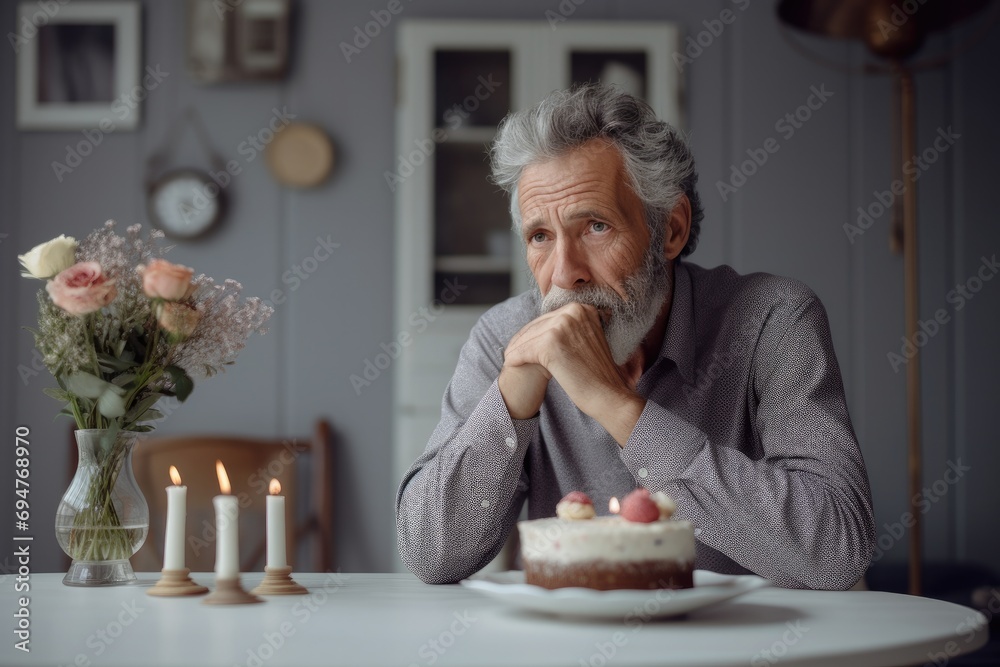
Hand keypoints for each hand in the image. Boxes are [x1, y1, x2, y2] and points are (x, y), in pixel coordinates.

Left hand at [498, 303, 645, 444]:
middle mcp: (574, 312)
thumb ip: (571, 330)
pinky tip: (510, 363)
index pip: (550, 318)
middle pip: (538, 325)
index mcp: (583, 309)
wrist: (610, 394)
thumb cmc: (599, 374)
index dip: (534, 331)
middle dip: (523, 339)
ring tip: (509, 357)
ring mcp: (563, 326)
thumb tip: (545, 328)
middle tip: (511, 350)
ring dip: (516, 349)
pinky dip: (516, 357)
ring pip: (530, 337)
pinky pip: (526, 350)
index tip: (524, 341)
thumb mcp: (588, 341)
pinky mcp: (552, 343)